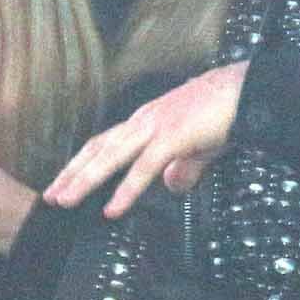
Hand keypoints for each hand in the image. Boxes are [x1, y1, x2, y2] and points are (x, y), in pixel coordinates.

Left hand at [44, 60, 248, 216]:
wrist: (249, 91)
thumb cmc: (226, 113)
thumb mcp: (198, 147)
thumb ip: (182, 167)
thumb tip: (172, 187)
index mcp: (146, 121)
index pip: (104, 143)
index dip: (82, 164)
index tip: (64, 183)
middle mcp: (143, 121)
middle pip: (97, 149)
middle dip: (71, 173)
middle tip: (50, 197)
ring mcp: (156, 127)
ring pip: (110, 157)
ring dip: (85, 180)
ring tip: (65, 201)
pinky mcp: (173, 138)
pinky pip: (143, 169)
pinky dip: (125, 190)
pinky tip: (113, 209)